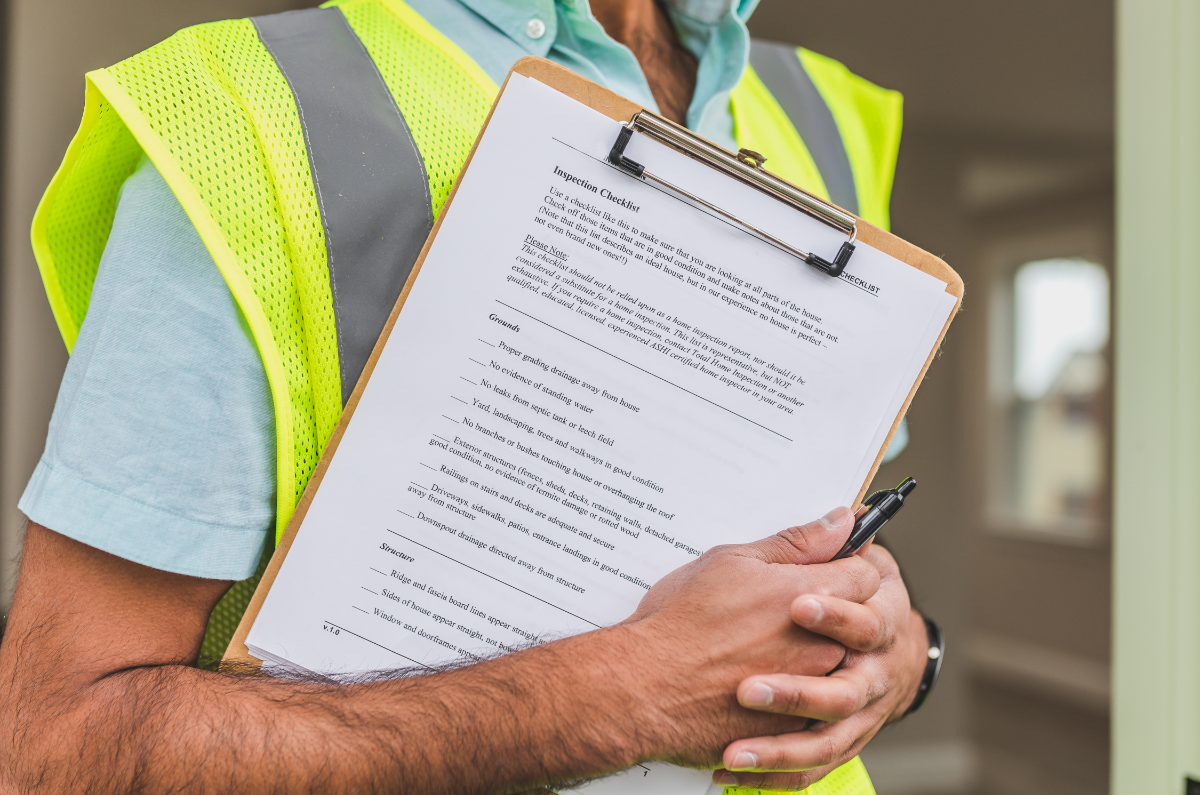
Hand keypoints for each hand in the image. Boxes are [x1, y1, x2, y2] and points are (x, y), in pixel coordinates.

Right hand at [614, 507, 881, 768]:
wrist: (645, 689)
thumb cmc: (680, 622)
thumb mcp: (732, 562)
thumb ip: (796, 543)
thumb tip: (841, 521)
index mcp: (811, 596)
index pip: (866, 575)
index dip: (845, 566)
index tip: (823, 566)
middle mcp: (821, 644)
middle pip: (856, 621)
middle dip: (831, 611)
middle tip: (784, 609)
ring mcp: (809, 689)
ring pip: (834, 665)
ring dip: (811, 653)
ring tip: (763, 647)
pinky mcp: (792, 727)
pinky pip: (811, 707)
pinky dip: (792, 692)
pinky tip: (757, 680)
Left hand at [711, 544, 929, 790]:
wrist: (895, 658)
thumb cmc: (862, 603)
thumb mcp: (839, 568)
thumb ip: (824, 550)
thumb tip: (843, 513)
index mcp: (878, 624)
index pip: (864, 621)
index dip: (833, 614)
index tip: (796, 607)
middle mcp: (873, 677)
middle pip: (844, 694)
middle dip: (796, 693)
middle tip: (748, 690)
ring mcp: (859, 716)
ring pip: (824, 744)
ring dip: (777, 749)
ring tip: (735, 750)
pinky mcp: (840, 742)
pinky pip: (811, 770)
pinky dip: (773, 776)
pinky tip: (730, 771)